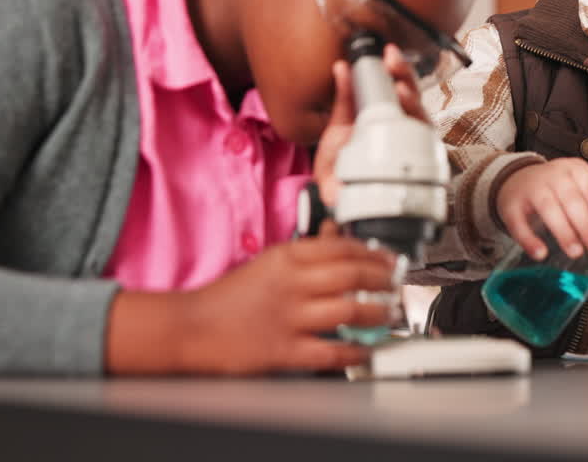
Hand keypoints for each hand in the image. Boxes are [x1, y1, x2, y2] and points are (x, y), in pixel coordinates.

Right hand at [172, 236, 398, 373]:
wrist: (190, 327)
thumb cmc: (228, 296)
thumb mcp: (267, 262)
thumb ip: (305, 251)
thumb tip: (338, 235)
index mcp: (287, 257)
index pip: (343, 247)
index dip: (375, 254)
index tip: (390, 260)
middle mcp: (291, 284)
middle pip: (354, 274)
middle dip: (385, 280)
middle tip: (397, 285)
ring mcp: (289, 317)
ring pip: (350, 310)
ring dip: (378, 313)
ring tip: (389, 314)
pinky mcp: (283, 350)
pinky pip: (331, 351)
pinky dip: (355, 352)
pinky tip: (366, 350)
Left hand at [314, 43, 427, 206]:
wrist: (338, 198)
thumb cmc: (341, 161)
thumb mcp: (338, 126)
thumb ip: (343, 98)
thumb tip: (341, 66)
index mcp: (385, 113)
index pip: (398, 85)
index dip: (397, 68)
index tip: (388, 53)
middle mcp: (402, 126)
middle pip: (412, 96)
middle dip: (405, 77)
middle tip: (392, 61)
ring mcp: (410, 145)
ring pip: (420, 117)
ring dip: (412, 101)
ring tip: (400, 88)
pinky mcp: (415, 166)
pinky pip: (421, 147)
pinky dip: (416, 134)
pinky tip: (407, 123)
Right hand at [496, 158, 587, 259]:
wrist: (517, 180)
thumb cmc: (556, 190)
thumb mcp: (580, 192)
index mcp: (574, 169)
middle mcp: (553, 174)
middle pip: (572, 201)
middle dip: (586, 227)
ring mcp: (530, 188)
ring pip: (548, 209)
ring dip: (564, 232)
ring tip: (575, 252)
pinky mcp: (510, 204)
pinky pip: (519, 223)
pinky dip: (529, 239)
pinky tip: (540, 253)